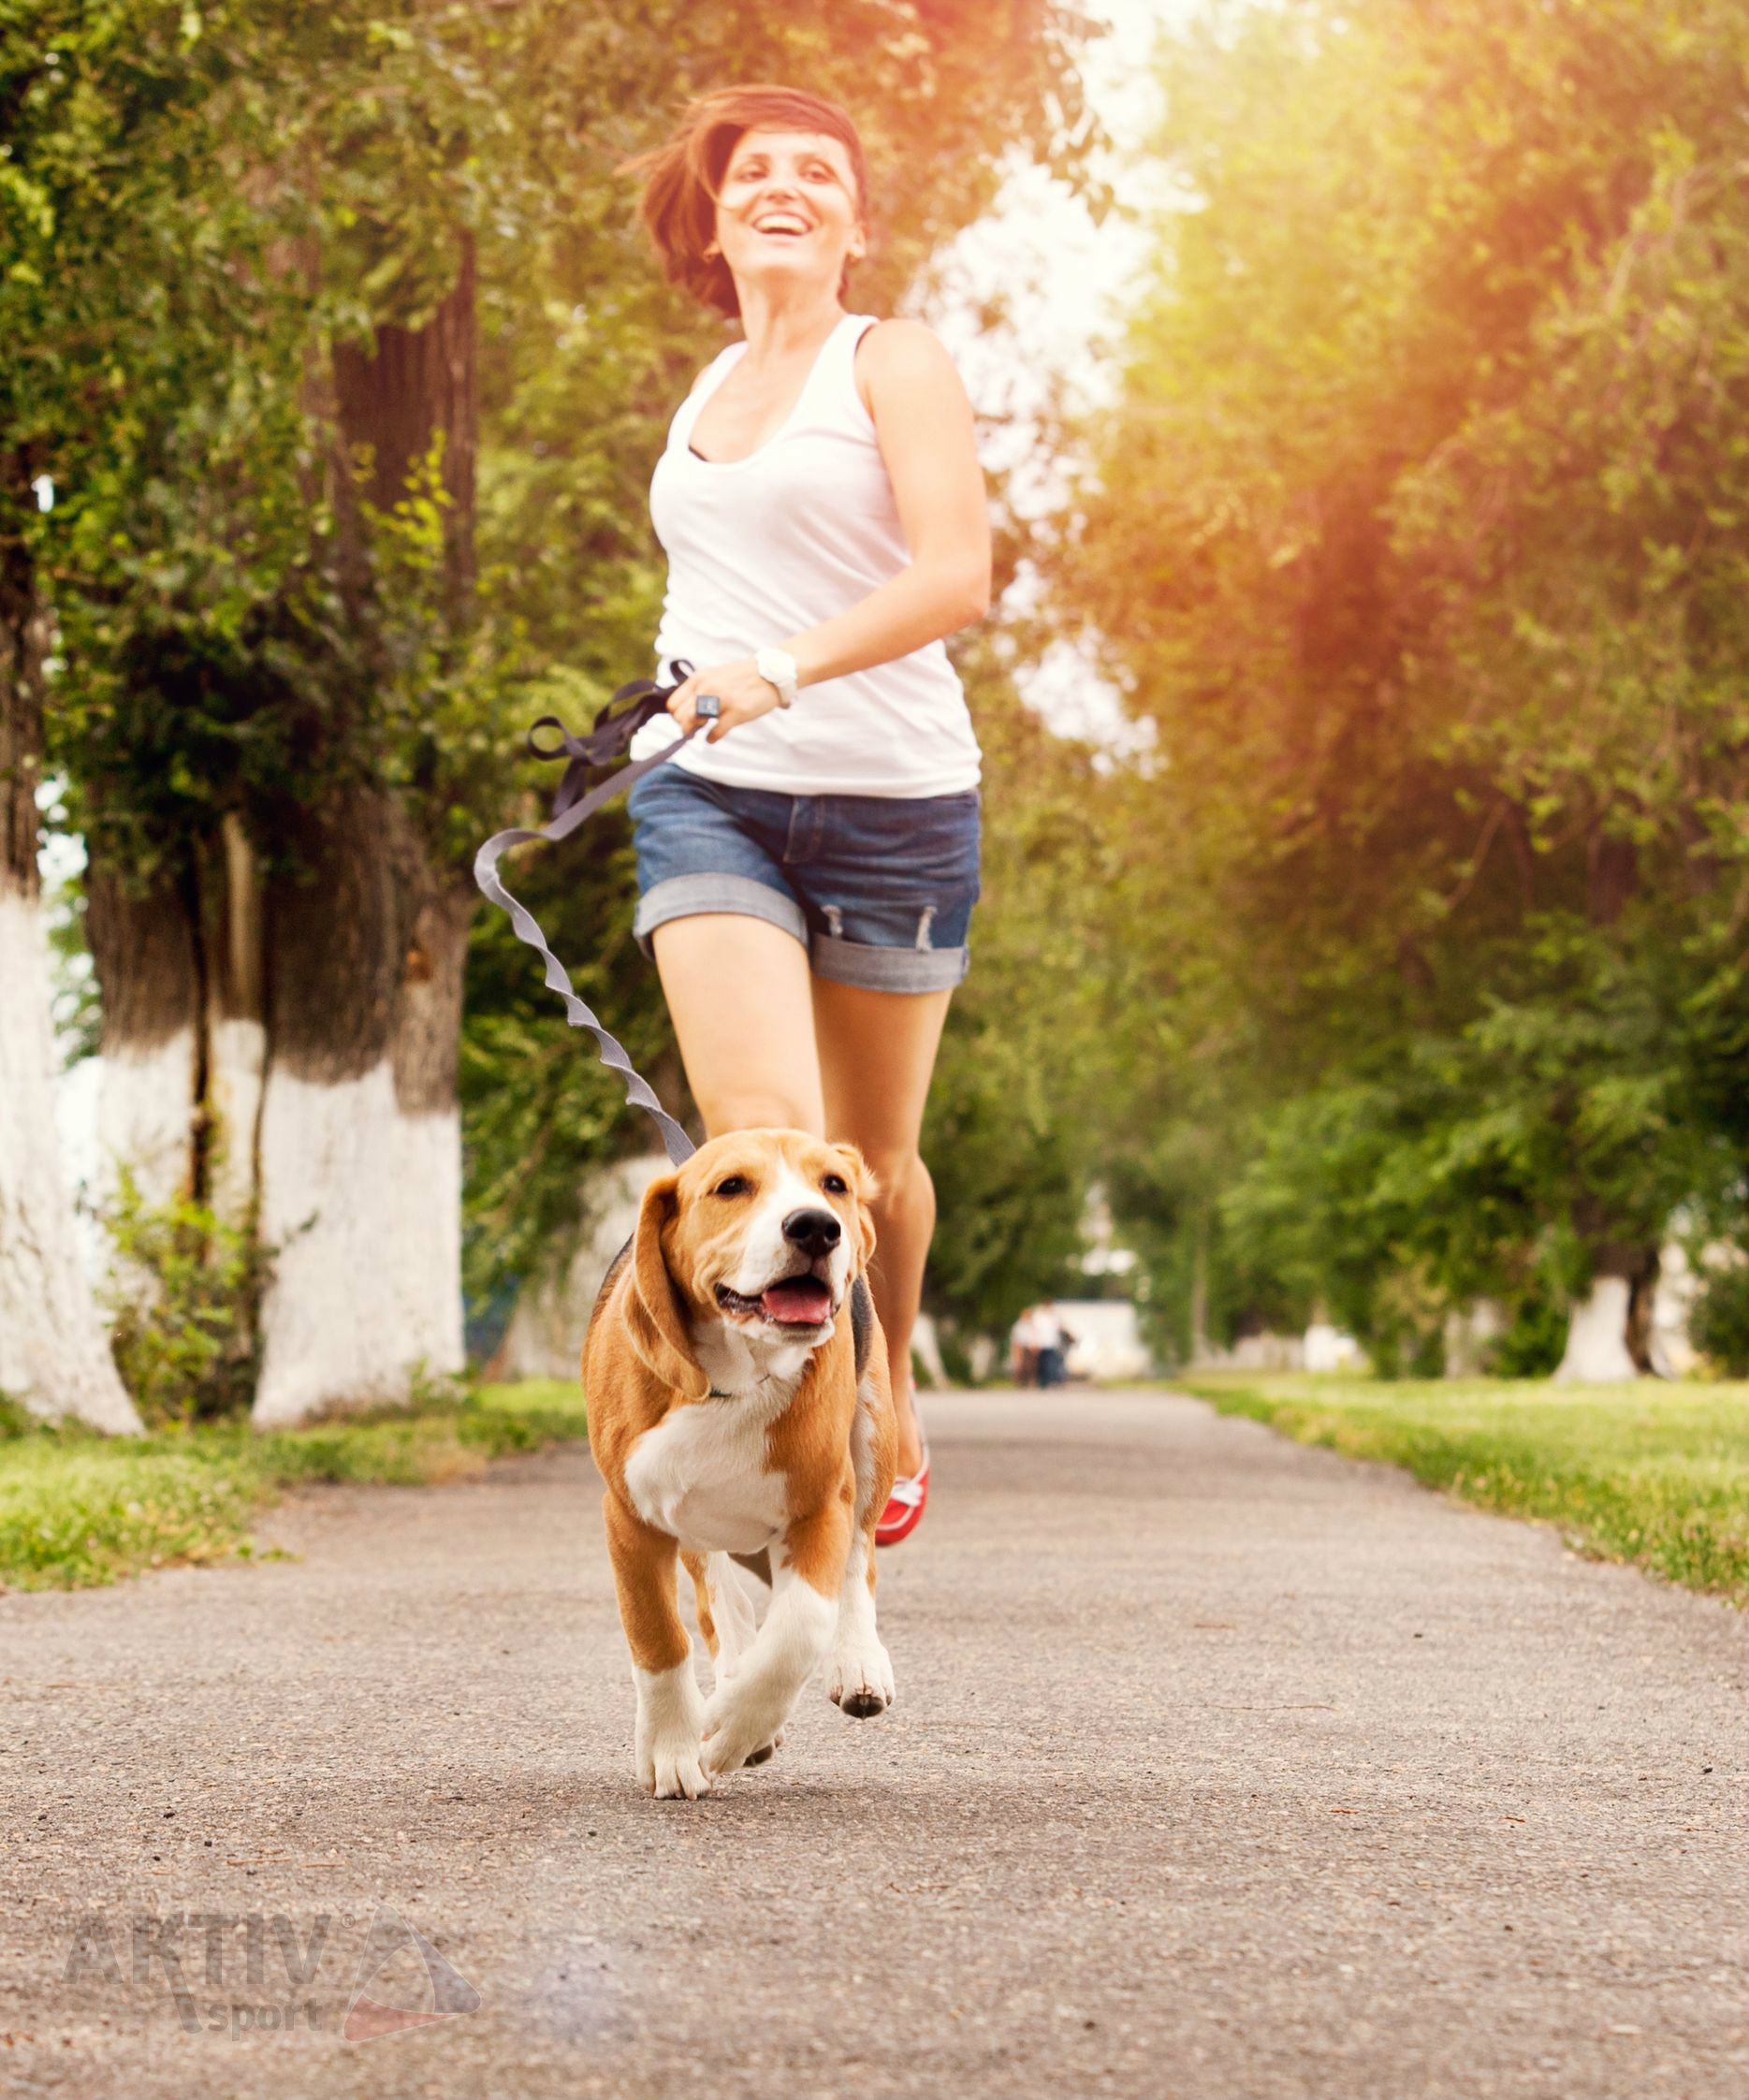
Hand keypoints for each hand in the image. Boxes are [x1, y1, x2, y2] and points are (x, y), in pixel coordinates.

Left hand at [666, 658, 783, 743]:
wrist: (770, 673)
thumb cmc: (742, 678)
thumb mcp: (714, 677)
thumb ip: (699, 691)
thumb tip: (685, 712)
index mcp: (699, 679)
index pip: (673, 704)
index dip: (677, 715)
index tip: (686, 720)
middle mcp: (707, 688)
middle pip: (679, 716)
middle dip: (684, 726)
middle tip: (694, 728)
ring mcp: (722, 699)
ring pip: (692, 722)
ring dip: (694, 731)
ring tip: (703, 731)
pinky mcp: (737, 712)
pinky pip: (715, 732)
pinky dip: (711, 738)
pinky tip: (713, 737)